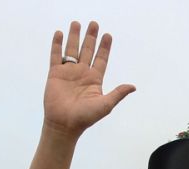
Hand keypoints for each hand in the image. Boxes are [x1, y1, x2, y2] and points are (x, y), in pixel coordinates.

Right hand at [43, 21, 135, 138]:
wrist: (64, 124)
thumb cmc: (85, 117)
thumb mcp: (105, 104)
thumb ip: (118, 93)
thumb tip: (133, 87)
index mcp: (94, 79)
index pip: (101, 59)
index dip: (104, 47)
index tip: (108, 35)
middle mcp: (82, 74)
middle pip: (87, 51)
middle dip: (90, 37)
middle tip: (94, 24)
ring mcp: (68, 73)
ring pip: (72, 50)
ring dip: (74, 37)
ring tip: (76, 23)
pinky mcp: (55, 74)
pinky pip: (56, 56)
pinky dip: (57, 45)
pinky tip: (60, 34)